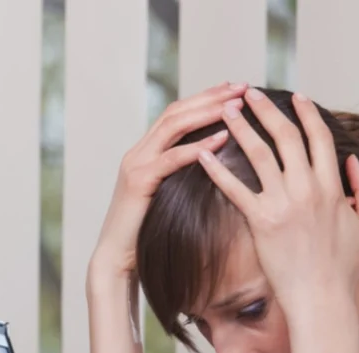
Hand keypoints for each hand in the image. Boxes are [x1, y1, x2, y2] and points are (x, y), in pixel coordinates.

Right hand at [89, 82, 246, 282]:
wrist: (117, 258)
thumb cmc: (146, 234)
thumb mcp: (167, 197)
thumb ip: (182, 177)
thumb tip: (215, 167)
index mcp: (145, 154)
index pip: (176, 114)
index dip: (205, 98)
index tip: (234, 90)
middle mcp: (137, 153)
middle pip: (175, 112)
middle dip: (210, 97)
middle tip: (241, 87)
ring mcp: (135, 166)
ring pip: (172, 127)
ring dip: (206, 112)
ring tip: (235, 105)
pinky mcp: (138, 182)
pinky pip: (170, 159)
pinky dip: (197, 147)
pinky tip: (222, 138)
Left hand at [197, 89, 358, 311]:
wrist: (321, 296)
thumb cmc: (343, 266)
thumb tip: (352, 162)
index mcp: (333, 186)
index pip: (319, 138)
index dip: (307, 114)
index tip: (295, 97)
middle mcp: (308, 188)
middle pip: (286, 137)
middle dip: (266, 111)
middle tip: (249, 93)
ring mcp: (283, 203)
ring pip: (259, 155)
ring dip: (240, 128)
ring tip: (224, 110)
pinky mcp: (261, 221)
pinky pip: (235, 190)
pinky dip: (218, 170)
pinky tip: (202, 155)